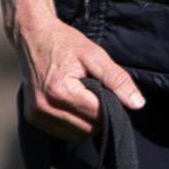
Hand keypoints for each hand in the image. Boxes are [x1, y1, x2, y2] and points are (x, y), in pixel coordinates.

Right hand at [14, 13, 144, 140]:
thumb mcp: (95, 55)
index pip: (100, 116)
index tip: (106, 91)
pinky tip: (71, 104)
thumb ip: (117, 80)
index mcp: (61, 92)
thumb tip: (138, 104)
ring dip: (86, 122)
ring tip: (81, 97)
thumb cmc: (64, 42)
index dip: (109, 106)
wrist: (30, 34)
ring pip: (78, 134)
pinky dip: (73, 124)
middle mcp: (46, 106)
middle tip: (93, 92)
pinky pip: (64, 133)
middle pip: (89, 128)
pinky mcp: (33, 118)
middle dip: (98, 115)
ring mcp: (37, 114)